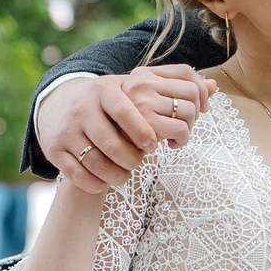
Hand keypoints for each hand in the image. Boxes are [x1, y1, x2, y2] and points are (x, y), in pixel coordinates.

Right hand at [38, 66, 215, 195]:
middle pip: (111, 142)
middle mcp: (82, 108)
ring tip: (126, 174)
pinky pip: (78, 175)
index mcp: (104, 90)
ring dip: (116, 174)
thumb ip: (174, 86)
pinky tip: (106, 182)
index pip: (123, 110)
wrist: (60, 105)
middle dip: (131, 159)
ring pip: (95, 162)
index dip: (140, 130)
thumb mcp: (134, 86)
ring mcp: (66, 130)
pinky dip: (95, 183)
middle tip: (140, 162)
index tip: (154, 144)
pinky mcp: (54, 149)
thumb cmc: (111, 100)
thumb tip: (215, 86)